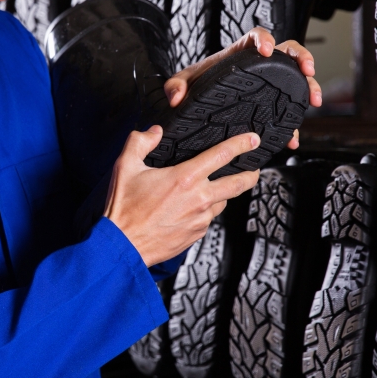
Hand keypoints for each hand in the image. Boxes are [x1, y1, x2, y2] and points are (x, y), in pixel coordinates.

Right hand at [104, 126, 261, 265]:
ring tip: (213, 190)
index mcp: (185, 178)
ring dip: (222, 195)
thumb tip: (154, 131)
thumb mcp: (125, 166)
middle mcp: (199, 199)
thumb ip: (140, 142)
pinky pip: (208, 219)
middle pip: (238, 184)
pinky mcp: (197, 234)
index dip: (242, 144)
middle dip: (251, 174)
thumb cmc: (123, 209)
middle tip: (254, 168)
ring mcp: (200, 219)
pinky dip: (205, 211)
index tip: (253, 140)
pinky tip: (191, 209)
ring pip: (222, 202)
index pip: (223, 155)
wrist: (122, 246)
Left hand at [164, 28, 322, 149]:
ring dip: (308, 86)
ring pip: (294, 78)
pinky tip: (293, 137)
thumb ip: (176, 86)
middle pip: (286, 51)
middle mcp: (256, 66)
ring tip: (314, 100)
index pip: (255, 37)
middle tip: (308, 71)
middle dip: (301, 58)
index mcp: (238, 54)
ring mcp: (266, 84)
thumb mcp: (182, 83)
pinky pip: (286, 109)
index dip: (264, 39)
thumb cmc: (192, 86)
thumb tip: (176, 97)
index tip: (268, 50)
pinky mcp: (268, 104)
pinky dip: (292, 124)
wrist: (196, 104)